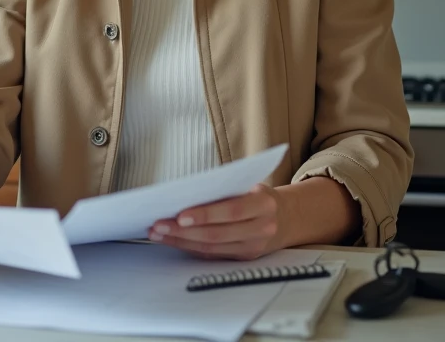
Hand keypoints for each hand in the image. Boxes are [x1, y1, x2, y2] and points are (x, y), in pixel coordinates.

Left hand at [148, 183, 284, 259]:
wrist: (287, 218)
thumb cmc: (258, 196)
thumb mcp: (249, 186)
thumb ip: (223, 191)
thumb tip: (184, 195)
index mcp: (264, 204)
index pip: (231, 211)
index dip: (205, 215)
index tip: (179, 215)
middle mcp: (261, 228)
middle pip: (218, 234)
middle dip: (183, 231)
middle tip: (158, 225)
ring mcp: (253, 247)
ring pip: (212, 248)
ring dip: (181, 241)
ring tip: (157, 233)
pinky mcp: (243, 259)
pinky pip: (213, 254)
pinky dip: (190, 248)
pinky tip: (172, 240)